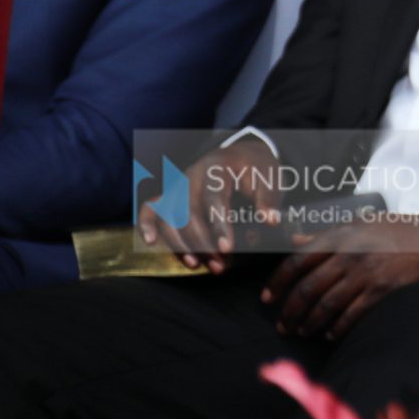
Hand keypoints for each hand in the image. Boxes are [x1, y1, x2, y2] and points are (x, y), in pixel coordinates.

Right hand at [138, 137, 282, 271]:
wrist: (242, 153)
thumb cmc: (256, 168)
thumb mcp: (271, 176)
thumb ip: (269, 199)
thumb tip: (270, 221)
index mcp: (218, 167)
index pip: (214, 198)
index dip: (219, 225)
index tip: (226, 248)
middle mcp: (193, 175)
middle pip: (188, 212)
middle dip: (202, 243)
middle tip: (219, 265)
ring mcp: (179, 185)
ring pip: (169, 216)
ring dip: (180, 244)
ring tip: (197, 265)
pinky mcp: (171, 194)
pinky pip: (151, 208)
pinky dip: (147, 224)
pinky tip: (151, 243)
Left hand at [262, 213, 418, 339]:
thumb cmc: (396, 228)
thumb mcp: (360, 222)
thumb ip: (326, 233)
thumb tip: (294, 241)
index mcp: (341, 236)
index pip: (298, 260)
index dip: (278, 282)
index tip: (268, 298)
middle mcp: (350, 254)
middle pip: (308, 288)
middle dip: (290, 311)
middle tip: (282, 325)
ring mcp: (366, 274)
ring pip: (326, 305)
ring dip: (309, 322)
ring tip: (301, 331)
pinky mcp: (382, 290)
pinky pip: (352, 314)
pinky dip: (337, 327)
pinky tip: (329, 334)